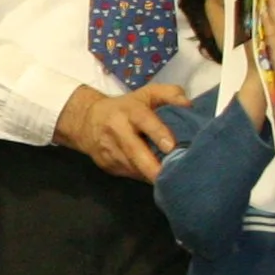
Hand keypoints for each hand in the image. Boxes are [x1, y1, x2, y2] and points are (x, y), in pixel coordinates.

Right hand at [55, 82, 190, 182]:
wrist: (86, 120)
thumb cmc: (126, 107)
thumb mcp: (146, 94)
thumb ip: (169, 94)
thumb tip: (188, 105)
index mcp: (129, 110)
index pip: (144, 120)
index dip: (157, 132)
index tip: (171, 146)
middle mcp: (117, 129)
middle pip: (133, 150)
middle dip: (151, 166)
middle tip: (167, 177)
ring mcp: (109, 149)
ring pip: (131, 166)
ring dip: (149, 174)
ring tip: (168, 180)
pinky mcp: (106, 164)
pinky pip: (128, 173)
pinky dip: (142, 176)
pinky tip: (153, 176)